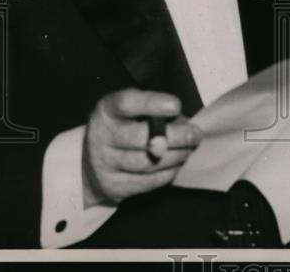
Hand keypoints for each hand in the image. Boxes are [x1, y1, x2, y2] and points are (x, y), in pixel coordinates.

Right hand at [82, 88, 200, 207]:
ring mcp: (105, 164)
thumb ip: (157, 112)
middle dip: (175, 137)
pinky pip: (149, 182)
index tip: (175, 105)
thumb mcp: (134, 110)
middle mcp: (102, 136)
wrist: (93, 162)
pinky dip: (168, 172)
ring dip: (176, 156)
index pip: (127, 103)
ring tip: (189, 149)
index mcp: (107, 110)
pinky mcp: (114, 187)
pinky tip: (177, 163)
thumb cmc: (124, 127)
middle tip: (195, 134)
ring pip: (148, 163)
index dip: (152, 103)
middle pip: (141, 138)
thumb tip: (185, 125)